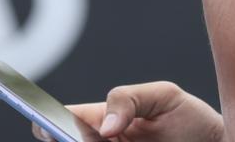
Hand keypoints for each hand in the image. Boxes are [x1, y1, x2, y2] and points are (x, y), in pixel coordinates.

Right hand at [30, 80, 223, 141]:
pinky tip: (115, 141)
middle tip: (81, 136)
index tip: (44, 124)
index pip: (64, 120)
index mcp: (103, 120)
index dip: (46, 122)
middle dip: (66, 140)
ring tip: (107, 140)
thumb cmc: (190, 119)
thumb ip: (129, 99)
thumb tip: (104, 126)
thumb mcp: (164, 96)